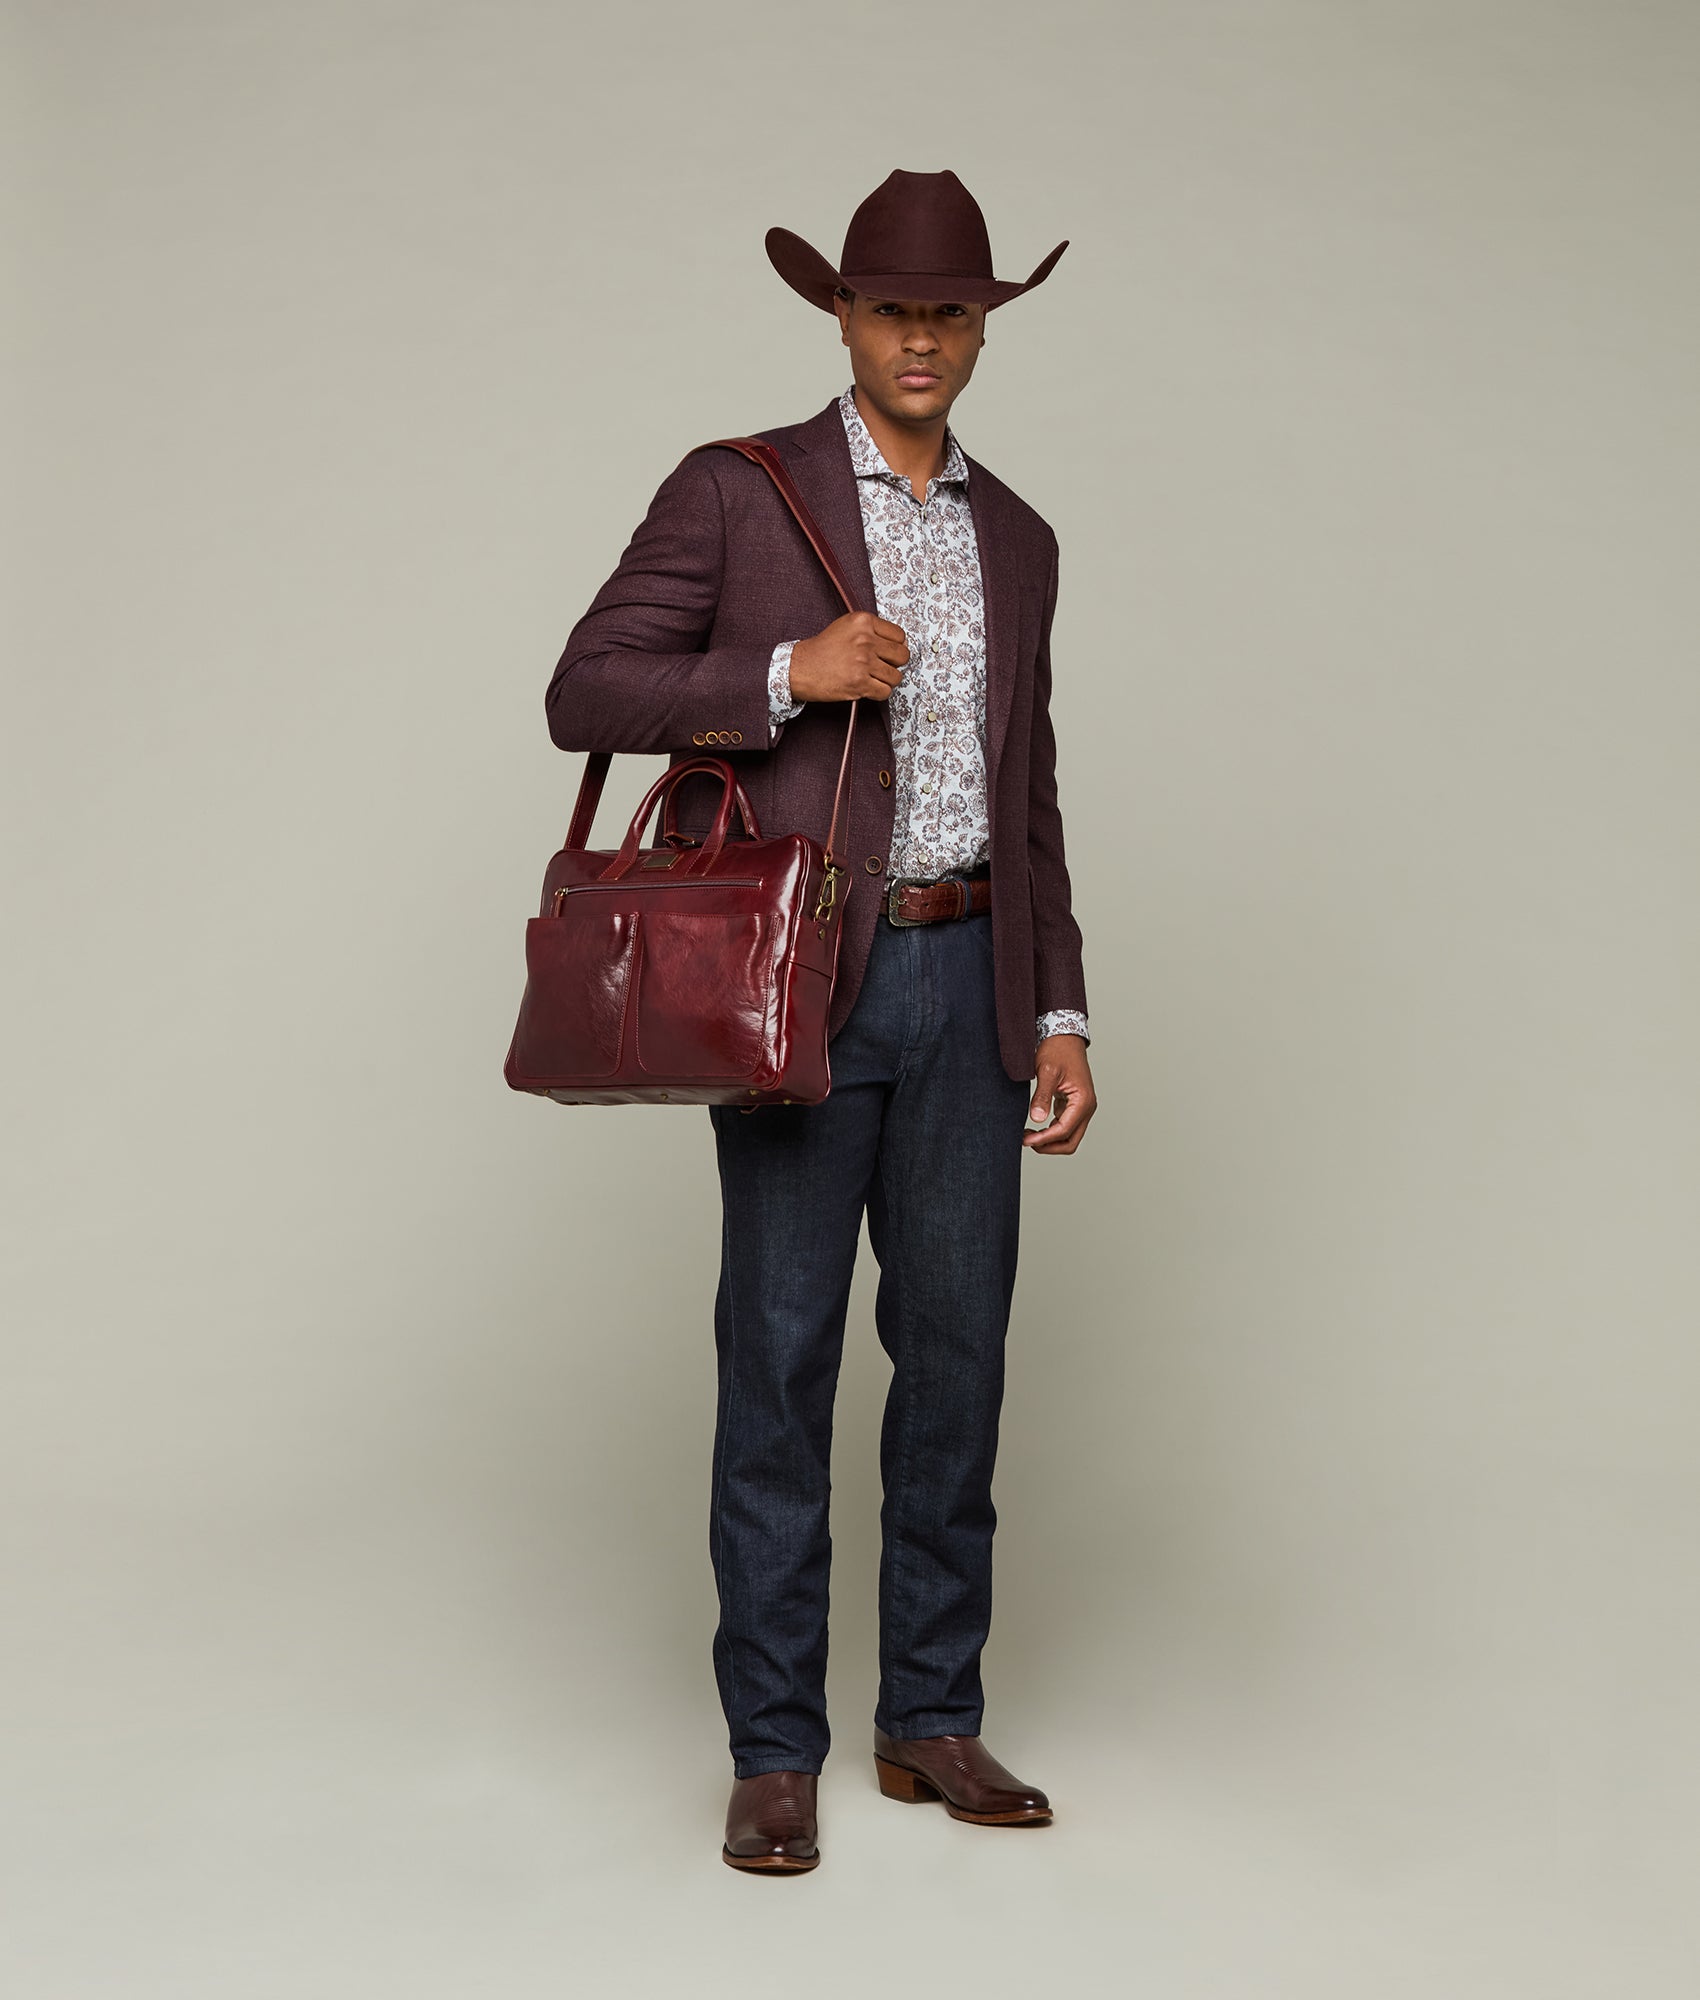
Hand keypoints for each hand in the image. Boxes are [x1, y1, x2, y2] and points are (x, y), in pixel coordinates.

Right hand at [789, 611, 908, 703]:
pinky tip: (869, 687)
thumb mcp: (846, 626)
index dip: (897, 646)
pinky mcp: (860, 683)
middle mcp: (865, 640)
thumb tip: (898, 643)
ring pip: (896, 676)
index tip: (889, 652)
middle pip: (902, 655)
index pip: (900, 635)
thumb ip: (871, 630)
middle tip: (884, 666)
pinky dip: (879, 693)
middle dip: (895, 664)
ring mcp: (863, 662)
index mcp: (863, 622)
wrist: (801, 668)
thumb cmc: (821, 650)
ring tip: (874, 678)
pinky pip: (885, 692)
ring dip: (887, 680)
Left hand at [1023, 1035, 1096, 1153]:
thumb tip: (1037, 1119)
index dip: (1043, 1139)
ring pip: (1068, 1136)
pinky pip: (1065, 1126)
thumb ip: (1042, 1096)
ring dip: (1050, 1140)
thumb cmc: (1057, 1050)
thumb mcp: (1047, 1072)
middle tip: (1026, 1141)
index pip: (1064, 1131)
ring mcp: (1081, 1107)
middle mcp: (1086, 1107)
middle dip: (1048, 1146)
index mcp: (1083, 1101)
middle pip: (1070, 1141)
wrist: (1063, 1037)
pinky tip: (1035, 1126)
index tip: (1025, 1139)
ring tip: (1028, 1135)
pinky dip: (1051, 1131)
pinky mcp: (1074, 1105)